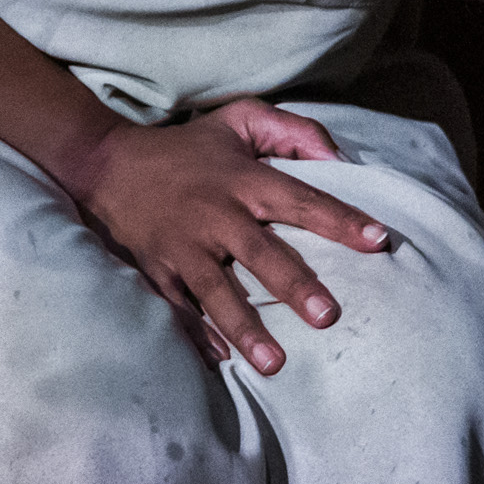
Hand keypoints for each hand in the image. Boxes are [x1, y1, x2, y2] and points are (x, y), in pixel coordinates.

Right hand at [64, 99, 390, 374]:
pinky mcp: (155, 270)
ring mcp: (182, 247)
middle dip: (294, 285)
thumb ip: (294, 132)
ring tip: (275, 364)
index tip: (377, 241)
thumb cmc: (187, 147)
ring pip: (217, 293)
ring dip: (246, 328)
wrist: (105, 162)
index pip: (300, 200)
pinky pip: (177, 308)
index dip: (340, 219)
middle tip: (328, 317)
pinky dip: (196, 335)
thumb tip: (339, 160)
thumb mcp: (240, 120)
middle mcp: (215, 216)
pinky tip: (221, 361)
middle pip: (260, 255)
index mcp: (242, 180)